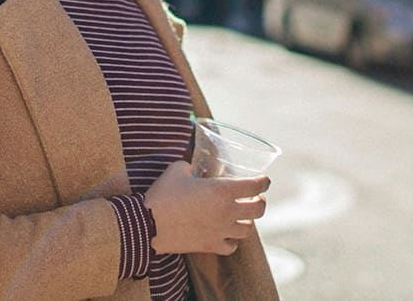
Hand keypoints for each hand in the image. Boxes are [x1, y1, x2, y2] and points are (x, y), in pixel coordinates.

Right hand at [144, 160, 269, 255]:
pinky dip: (232, 240)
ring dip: (246, 221)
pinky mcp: (210, 246)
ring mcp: (220, 231)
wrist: (147, 224)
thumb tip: (193, 167)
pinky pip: (231, 246)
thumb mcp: (177, 169)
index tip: (264, 180)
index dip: (263, 181)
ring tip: (240, 216)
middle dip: (260, 202)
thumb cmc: (163, 193)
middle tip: (255, 198)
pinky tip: (226, 234)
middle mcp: (227, 212)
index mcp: (222, 190)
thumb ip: (190, 166)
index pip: (255, 185)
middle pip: (258, 210)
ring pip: (247, 230)